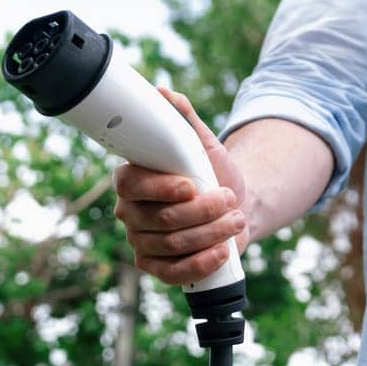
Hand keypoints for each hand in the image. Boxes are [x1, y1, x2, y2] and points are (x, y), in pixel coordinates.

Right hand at [110, 87, 250, 284]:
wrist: (235, 205)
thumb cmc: (213, 173)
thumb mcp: (202, 143)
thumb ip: (183, 119)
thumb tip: (164, 92)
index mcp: (132, 180)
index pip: (132, 186)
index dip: (161, 188)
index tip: (192, 185)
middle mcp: (130, 212)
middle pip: (161, 219)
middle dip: (202, 211)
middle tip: (229, 199)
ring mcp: (142, 242)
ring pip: (173, 244)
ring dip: (211, 232)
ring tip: (235, 218)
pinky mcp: (158, 267)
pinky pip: (173, 273)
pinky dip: (201, 263)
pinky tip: (222, 251)